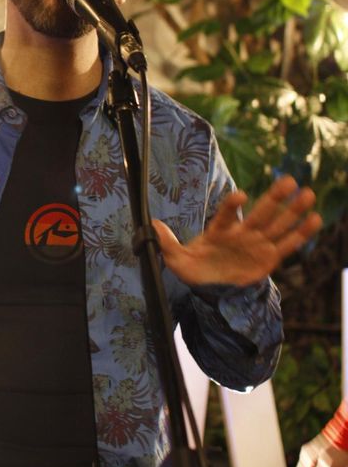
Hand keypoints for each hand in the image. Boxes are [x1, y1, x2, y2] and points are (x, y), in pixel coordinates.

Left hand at [152, 174, 321, 286]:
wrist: (211, 286)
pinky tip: (315, 220)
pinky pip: (286, 245)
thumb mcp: (176, 260)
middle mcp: (241, 233)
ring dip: (292, 210)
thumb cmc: (195, 269)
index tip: (240, 196)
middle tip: (289, 180)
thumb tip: (152, 226)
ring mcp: (256, 244)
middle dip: (274, 198)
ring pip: (277, 224)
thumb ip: (167, 243)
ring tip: (308, 193)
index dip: (232, 205)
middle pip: (259, 213)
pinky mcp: (268, 258)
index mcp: (219, 230)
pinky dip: (300, 234)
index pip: (226, 214)